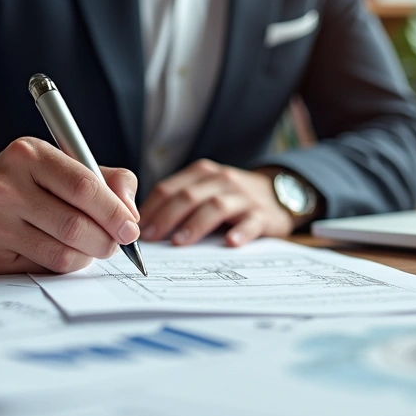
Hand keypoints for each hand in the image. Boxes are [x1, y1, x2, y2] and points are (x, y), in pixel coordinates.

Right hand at [0, 137, 139, 273]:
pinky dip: (66, 264)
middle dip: (106, 240)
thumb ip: (109, 181)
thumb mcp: (68, 166)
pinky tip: (63, 251)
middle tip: (116, 243)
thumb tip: (131, 213)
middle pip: (75, 224)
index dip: (114, 211)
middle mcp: (4, 185)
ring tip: (91, 246)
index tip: (130, 227)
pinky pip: (45, 268)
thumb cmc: (31, 184)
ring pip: (63, 252)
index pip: (83, 186)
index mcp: (28, 154)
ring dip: (88, 255)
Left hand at [138, 159, 294, 246]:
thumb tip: (144, 228)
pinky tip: (230, 242)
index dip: (150, 208)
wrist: (279, 193)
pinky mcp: (263, 214)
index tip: (136, 228)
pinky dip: (240, 231)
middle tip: (151, 238)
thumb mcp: (205, 190)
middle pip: (188, 196)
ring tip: (180, 242)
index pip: (169, 188)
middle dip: (166, 217)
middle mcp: (221, 180)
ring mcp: (243, 197)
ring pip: (216, 206)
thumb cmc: (231, 197)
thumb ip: (179, 203)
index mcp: (202, 173)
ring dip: (195, 224)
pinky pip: (250, 222)